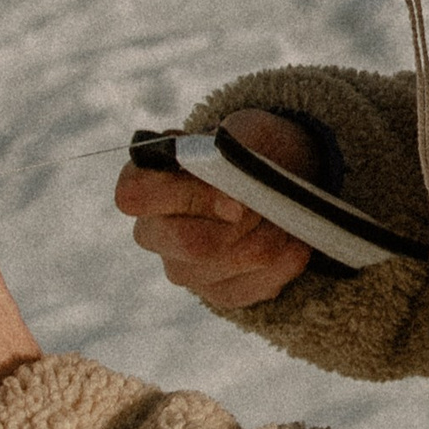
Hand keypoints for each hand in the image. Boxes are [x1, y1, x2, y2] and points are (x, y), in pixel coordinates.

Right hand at [114, 108, 317, 308]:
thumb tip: (229, 179)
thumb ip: (229, 150)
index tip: (233, 194)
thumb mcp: (241, 133)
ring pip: (234, 261)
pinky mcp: (218, 295)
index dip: (189, 195)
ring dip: (272, 235)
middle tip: (265, 203)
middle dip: (244, 221)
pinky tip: (292, 240)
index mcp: (143, 184)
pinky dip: (287, 259)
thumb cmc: (249, 150)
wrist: (276, 180)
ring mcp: (182, 270)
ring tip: (282, 213)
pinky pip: (259, 285)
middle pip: (191, 243)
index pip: (136, 196)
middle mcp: (152, 233)